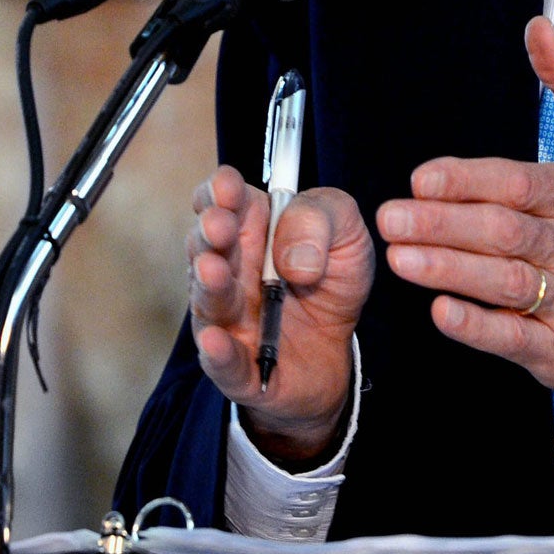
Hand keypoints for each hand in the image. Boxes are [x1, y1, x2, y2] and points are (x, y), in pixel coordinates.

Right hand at [187, 165, 375, 465]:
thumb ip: (320, 222)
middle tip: (220, 224)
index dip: (220, 192)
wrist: (340, 347)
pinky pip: (224, 363)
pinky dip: (218, 353)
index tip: (228, 187)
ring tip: (213, 270)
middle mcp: (229, 270)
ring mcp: (227, 319)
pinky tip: (215, 341)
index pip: (223, 202)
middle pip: (207, 247)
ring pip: (210, 301)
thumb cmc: (331, 277)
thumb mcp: (345, 233)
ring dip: (209, 284)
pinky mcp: (239, 367)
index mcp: (251, 228)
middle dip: (212, 233)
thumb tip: (295, 258)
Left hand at [377, 16, 553, 418]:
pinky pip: (518, 339)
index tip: (423, 176)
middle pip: (507, 232)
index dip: (470, 180)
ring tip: (401, 259)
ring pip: (507, 283)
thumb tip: (538, 29)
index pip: (523, 184)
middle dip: (443, 225)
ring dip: (450, 271)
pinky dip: (479, 328)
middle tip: (391, 217)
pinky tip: (442, 312)